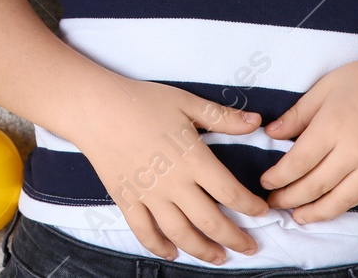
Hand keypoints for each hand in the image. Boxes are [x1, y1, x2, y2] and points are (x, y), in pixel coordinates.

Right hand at [74, 76, 270, 264]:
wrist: (95, 108)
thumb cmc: (141, 101)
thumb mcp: (186, 102)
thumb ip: (222, 117)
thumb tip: (256, 122)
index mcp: (193, 159)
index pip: (231, 193)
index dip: (251, 207)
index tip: (262, 212)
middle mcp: (174, 183)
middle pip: (211, 222)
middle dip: (235, 239)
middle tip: (250, 247)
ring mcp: (149, 195)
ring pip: (181, 234)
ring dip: (204, 250)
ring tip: (219, 257)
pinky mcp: (127, 200)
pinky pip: (145, 232)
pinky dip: (159, 247)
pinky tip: (172, 253)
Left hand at [258, 50, 357, 224]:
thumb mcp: (325, 87)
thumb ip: (297, 114)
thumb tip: (271, 134)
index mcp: (332, 126)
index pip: (298, 162)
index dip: (278, 177)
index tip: (265, 181)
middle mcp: (353, 151)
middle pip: (315, 185)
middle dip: (290, 198)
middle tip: (272, 202)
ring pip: (339, 200)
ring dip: (315, 212)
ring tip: (297, 217)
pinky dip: (341, 207)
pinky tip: (327, 209)